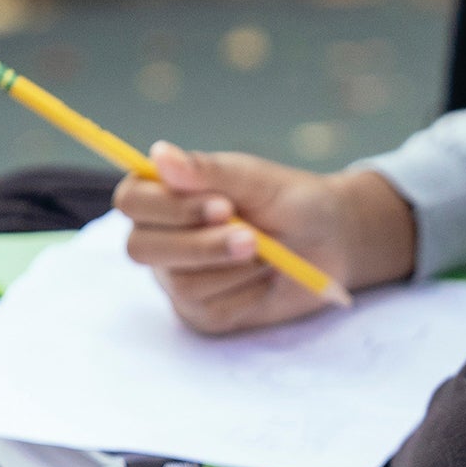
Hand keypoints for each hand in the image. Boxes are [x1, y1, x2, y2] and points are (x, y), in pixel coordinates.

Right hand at [115, 144, 415, 332]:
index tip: (224, 205)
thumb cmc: (292, 201)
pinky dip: (246, 294)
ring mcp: (178, 277)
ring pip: (180, 283)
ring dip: (232, 269)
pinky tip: (266, 279)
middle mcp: (163, 237)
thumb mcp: (256, 179)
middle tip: (253, 239)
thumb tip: (158, 153)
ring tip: (270, 253)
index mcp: (167, 194)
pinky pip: (209, 311)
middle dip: (201, 246)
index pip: (132, 200)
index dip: (169, 207)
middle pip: (142, 248)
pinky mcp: (202, 312)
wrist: (333, 243)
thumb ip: (208, 170)